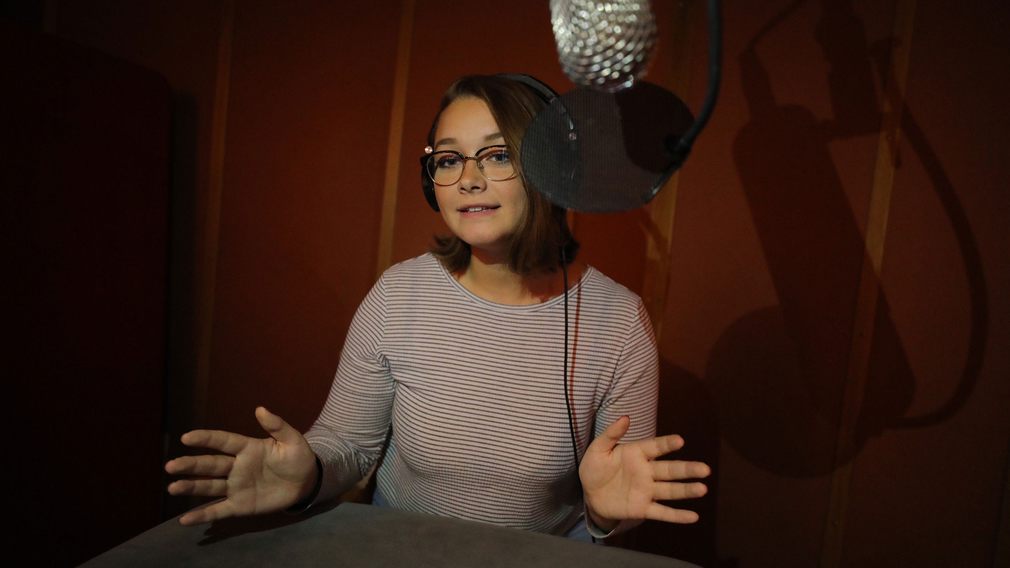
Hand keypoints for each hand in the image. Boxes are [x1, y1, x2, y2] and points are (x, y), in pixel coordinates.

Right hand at [164, 407, 317, 525]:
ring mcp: (236, 487)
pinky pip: (218, 510)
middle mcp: (236, 467)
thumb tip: (260, 409)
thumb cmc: (298, 458)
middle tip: (170, 466)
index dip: (206, 438)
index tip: (187, 437)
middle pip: (210, 465)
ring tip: (172, 487)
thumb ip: (277, 426)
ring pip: (209, 487)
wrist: (307, 482)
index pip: (223, 441)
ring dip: (190, 487)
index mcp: (247, 448)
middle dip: (190, 465)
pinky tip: (184, 521)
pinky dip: (202, 516)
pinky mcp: (240, 506)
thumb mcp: (293, 440)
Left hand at [579, 416, 709, 529]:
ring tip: (703, 489)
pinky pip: (662, 512)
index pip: (655, 447)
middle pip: (670, 470)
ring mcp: (647, 491)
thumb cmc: (595, 468)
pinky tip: (694, 517)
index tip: (680, 440)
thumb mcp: (598, 449)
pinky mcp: (643, 509)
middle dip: (687, 470)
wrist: (589, 494)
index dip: (667, 444)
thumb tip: (625, 417)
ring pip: (670, 491)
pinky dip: (677, 516)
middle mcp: (647, 472)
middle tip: (705, 469)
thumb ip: (611, 434)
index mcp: (637, 454)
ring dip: (686, 491)